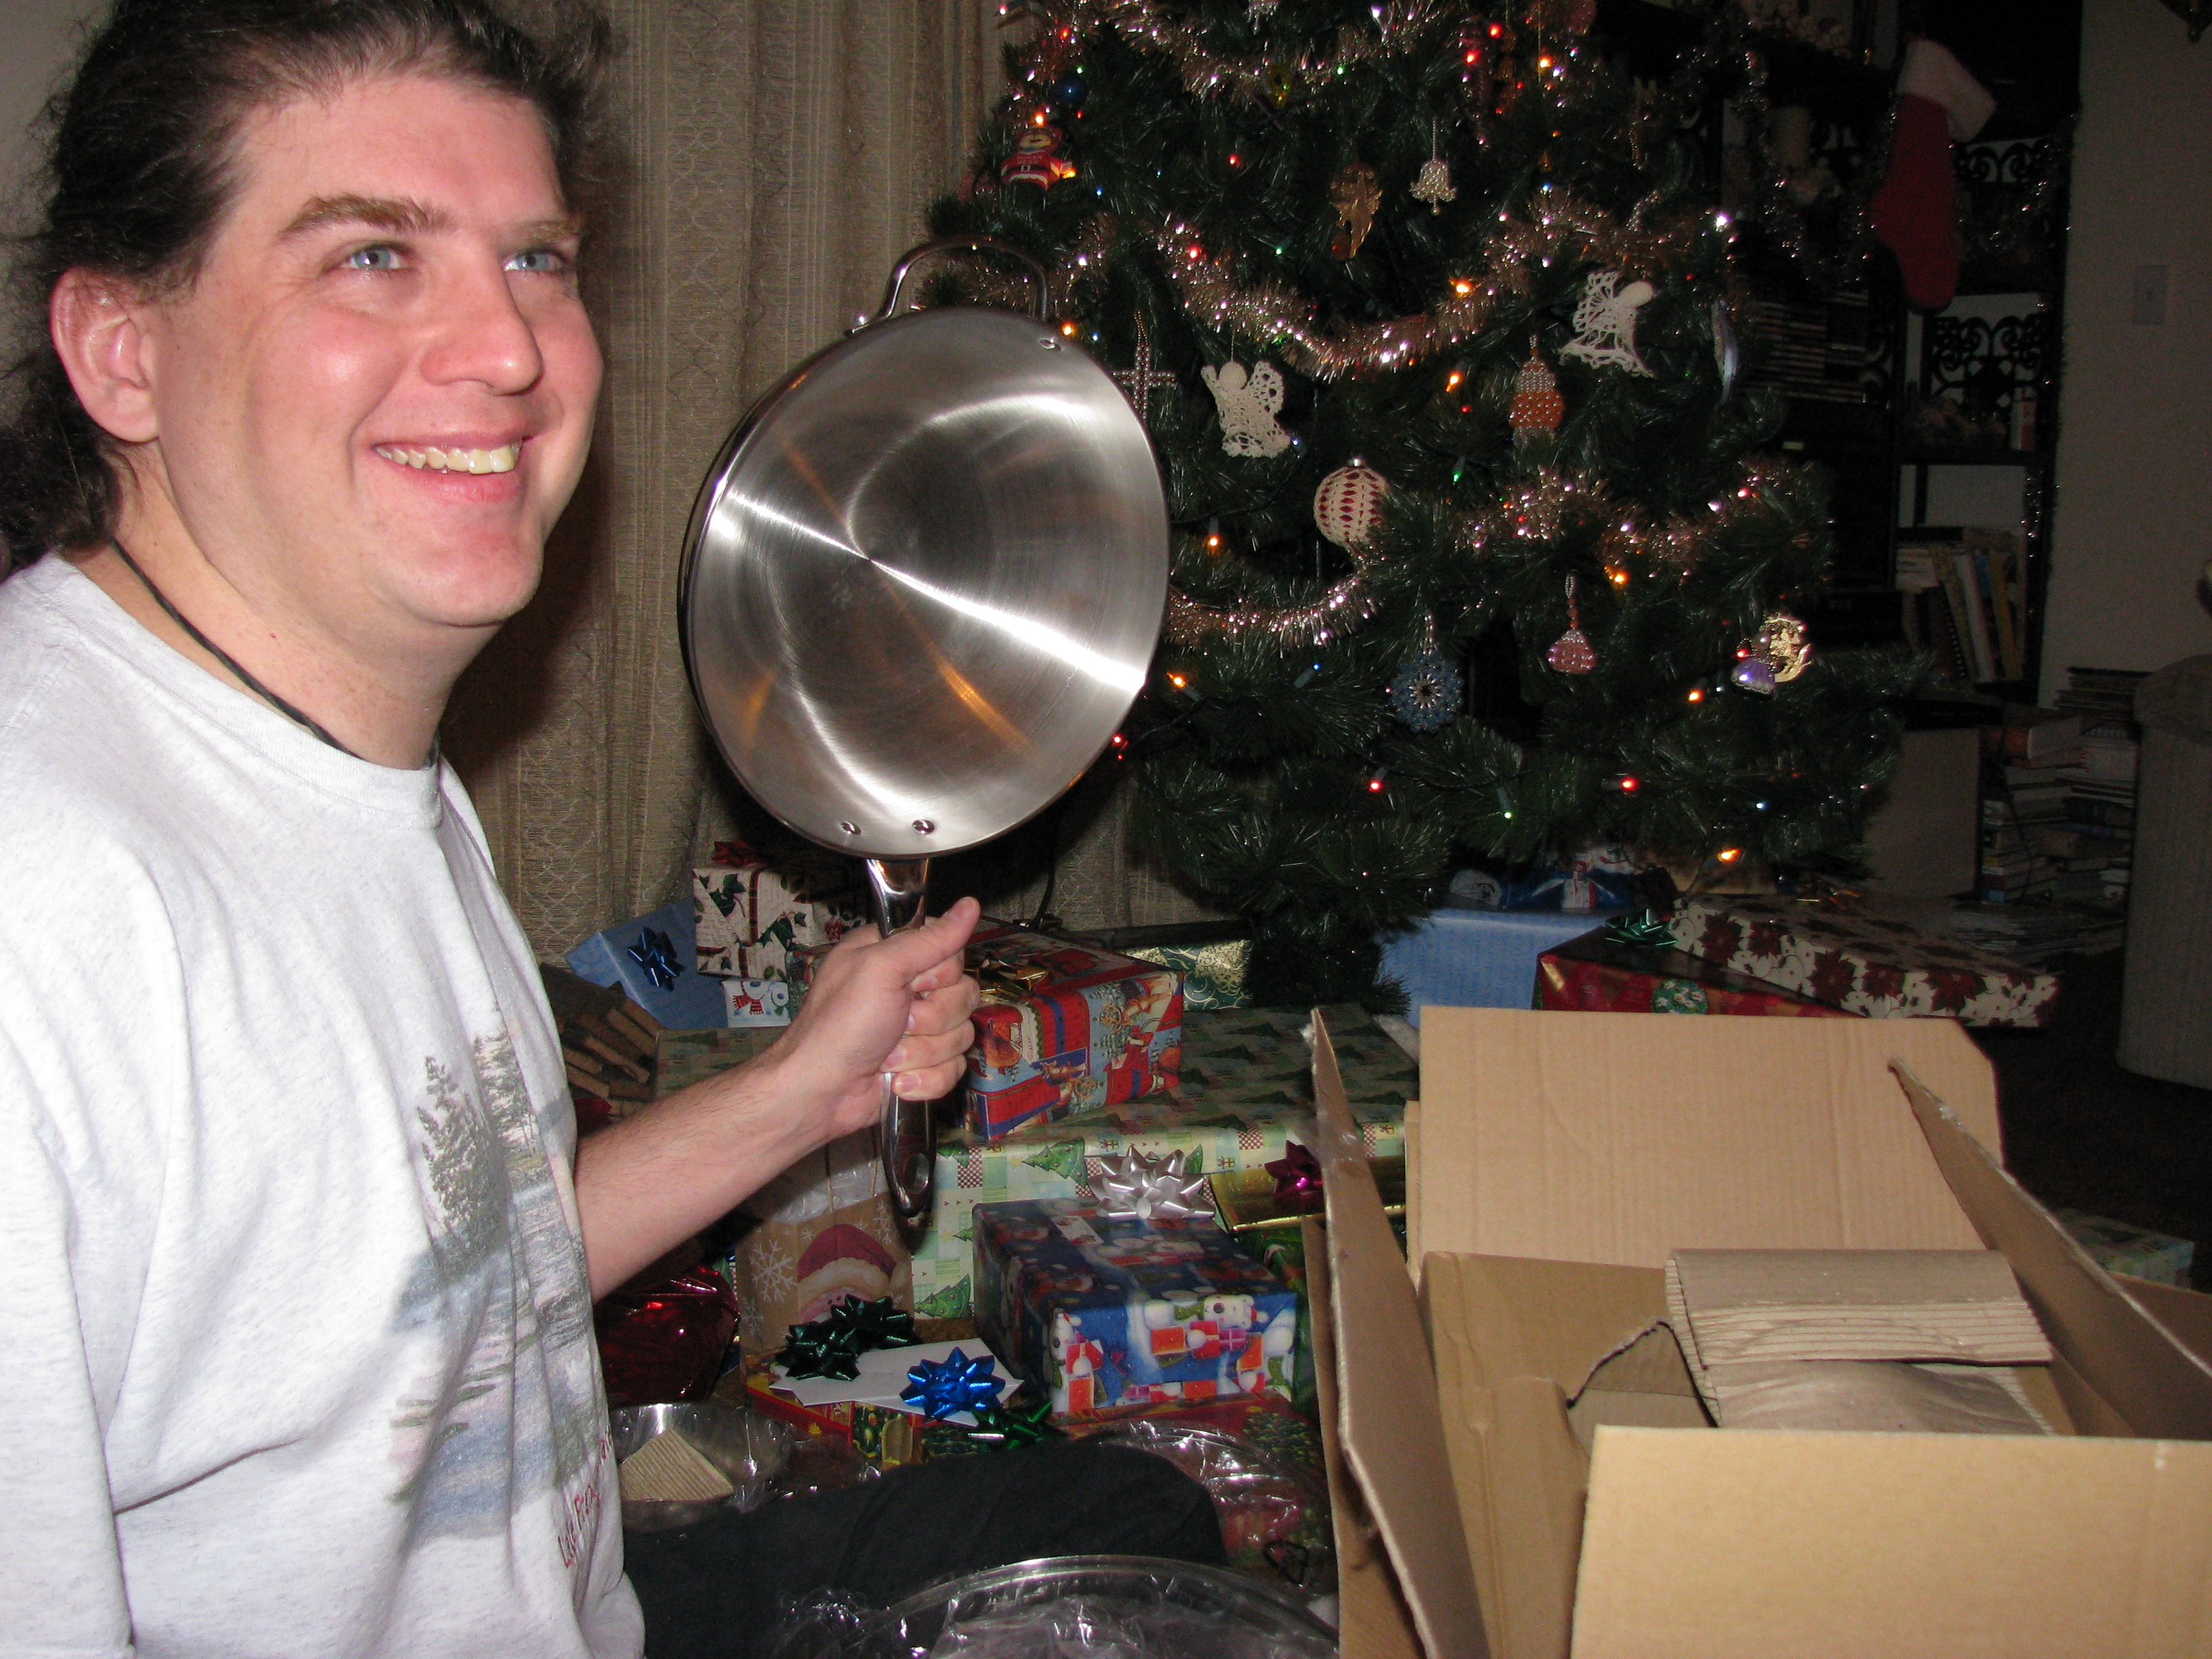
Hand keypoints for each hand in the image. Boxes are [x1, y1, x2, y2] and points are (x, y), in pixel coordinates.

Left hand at [762, 896, 982, 1149]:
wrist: (820, 1093)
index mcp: (892, 956)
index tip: (916, 983)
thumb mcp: (881, 970)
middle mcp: (906, 989)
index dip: (940, 973)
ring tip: (888, 1058)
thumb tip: (970, 904)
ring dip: (923, 1053)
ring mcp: (916, 1030)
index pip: (950, 951)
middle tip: (898, 1024)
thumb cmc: (840, 1027)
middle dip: (932, 1019)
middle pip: (962, 995)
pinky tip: (896, 1081)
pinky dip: (925, 1080)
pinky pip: (953, 1068)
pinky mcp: (922, 1065)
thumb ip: (929, 940)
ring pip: (961, 1034)